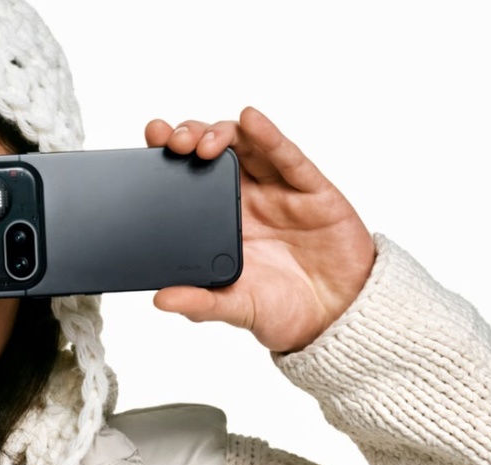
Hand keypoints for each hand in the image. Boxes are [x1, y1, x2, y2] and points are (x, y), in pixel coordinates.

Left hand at [145, 107, 374, 352]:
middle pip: (215, 151)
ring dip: (222, 133)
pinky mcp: (312, 191)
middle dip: (191, 136)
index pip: (190, 177)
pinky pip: (289, 157)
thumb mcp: (237, 309)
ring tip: (204, 141)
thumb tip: (160, 300)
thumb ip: (201, 303)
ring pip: (248, 145)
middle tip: (174, 143)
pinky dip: (269, 136)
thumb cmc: (287, 311)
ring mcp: (279, 190)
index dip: (170, 154)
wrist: (338, 318)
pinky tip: (252, 120)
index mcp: (222, 222)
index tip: (152, 139)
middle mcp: (248, 198)